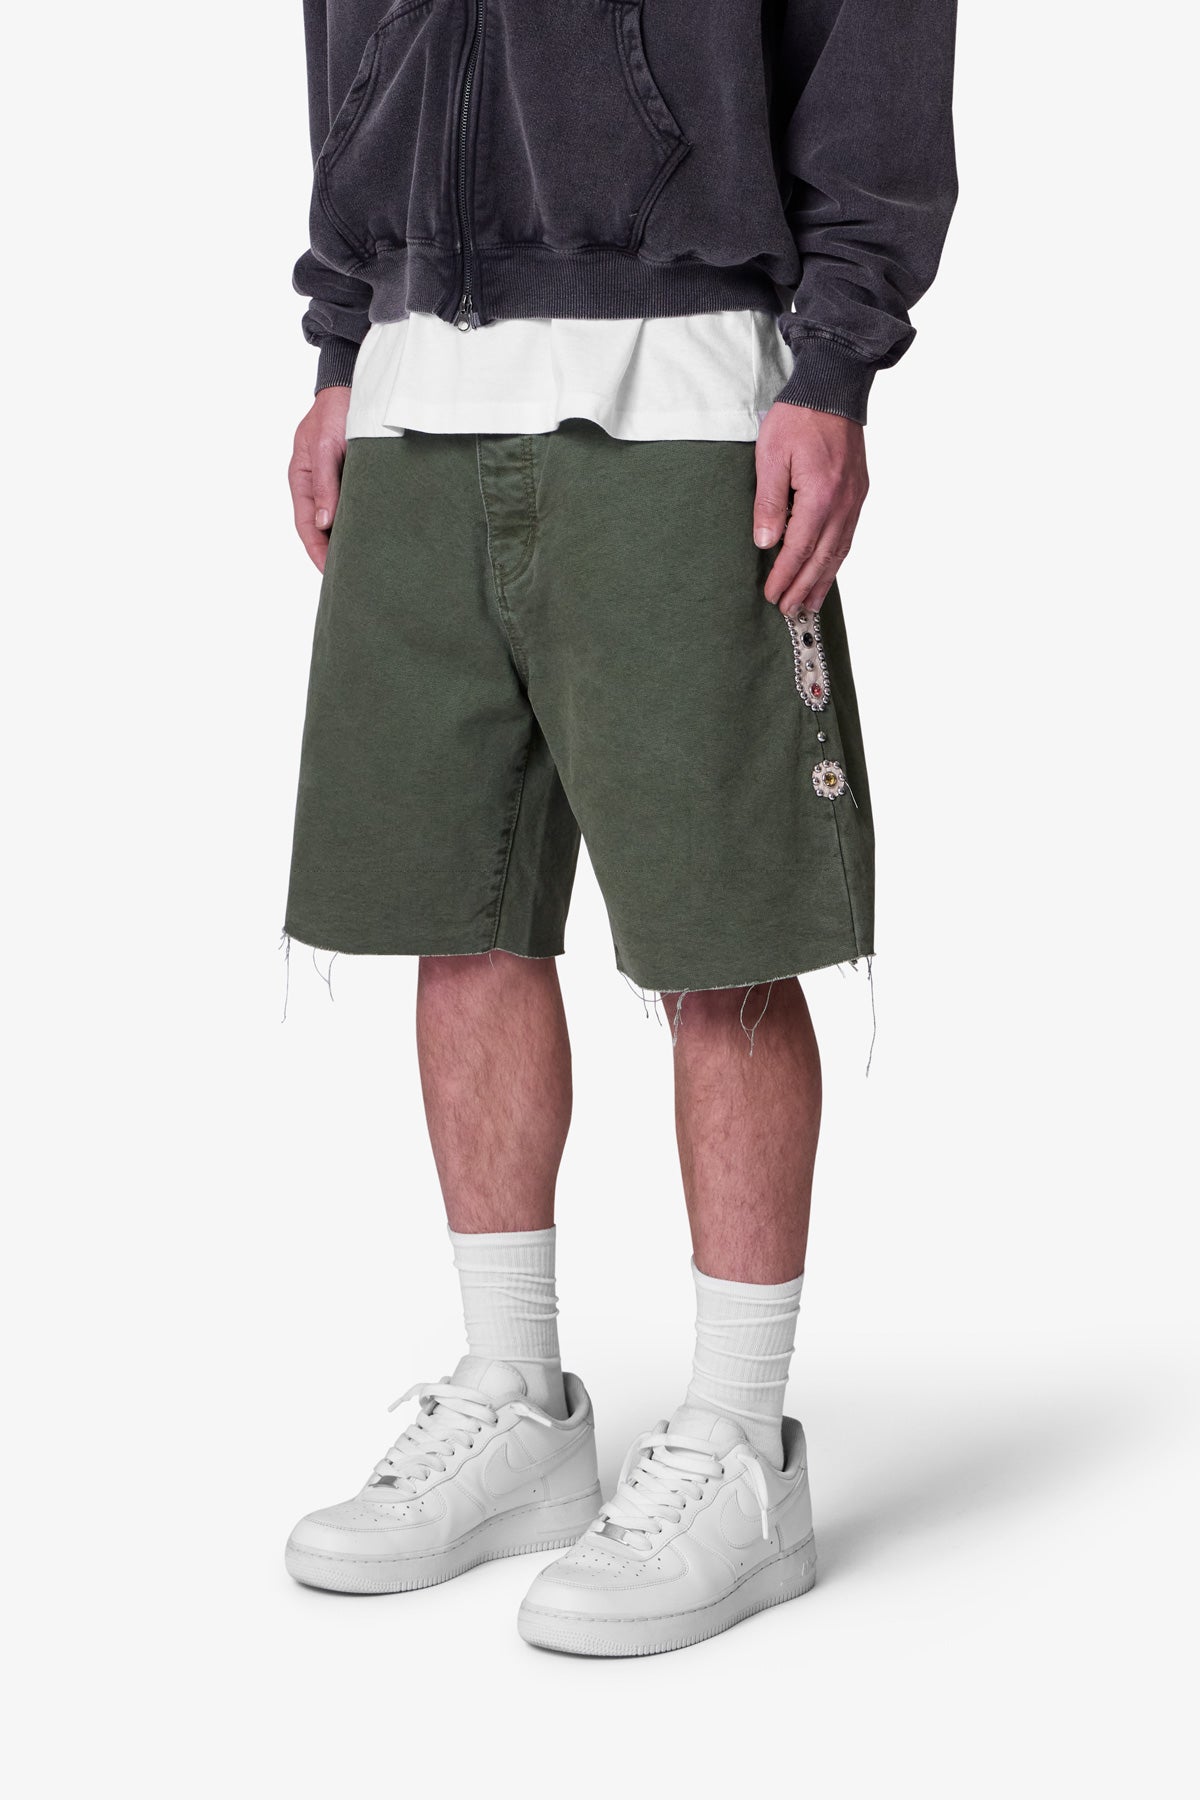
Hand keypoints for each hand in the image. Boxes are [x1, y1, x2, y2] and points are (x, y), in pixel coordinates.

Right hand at [289, 386, 350, 571]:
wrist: (352, 386)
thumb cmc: (335, 411)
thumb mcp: (326, 445)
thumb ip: (325, 482)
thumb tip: (325, 523)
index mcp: (302, 480)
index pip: (306, 527)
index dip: (317, 552)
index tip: (331, 574)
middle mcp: (317, 486)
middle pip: (322, 530)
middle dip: (334, 554)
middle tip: (353, 579)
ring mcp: (334, 483)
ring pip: (339, 521)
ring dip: (350, 541)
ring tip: (366, 565)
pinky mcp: (354, 478)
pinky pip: (355, 507)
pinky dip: (362, 523)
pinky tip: (377, 537)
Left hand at [753, 404, 868, 616]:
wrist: (833, 387)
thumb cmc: (798, 417)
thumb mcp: (771, 455)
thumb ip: (769, 501)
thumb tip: (766, 543)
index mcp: (820, 495)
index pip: (799, 548)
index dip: (784, 576)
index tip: (771, 596)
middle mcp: (843, 503)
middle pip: (822, 558)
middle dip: (803, 588)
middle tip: (788, 612)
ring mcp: (855, 500)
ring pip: (839, 552)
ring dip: (822, 582)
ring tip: (808, 605)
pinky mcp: (859, 494)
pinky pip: (848, 537)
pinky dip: (836, 561)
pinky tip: (827, 572)